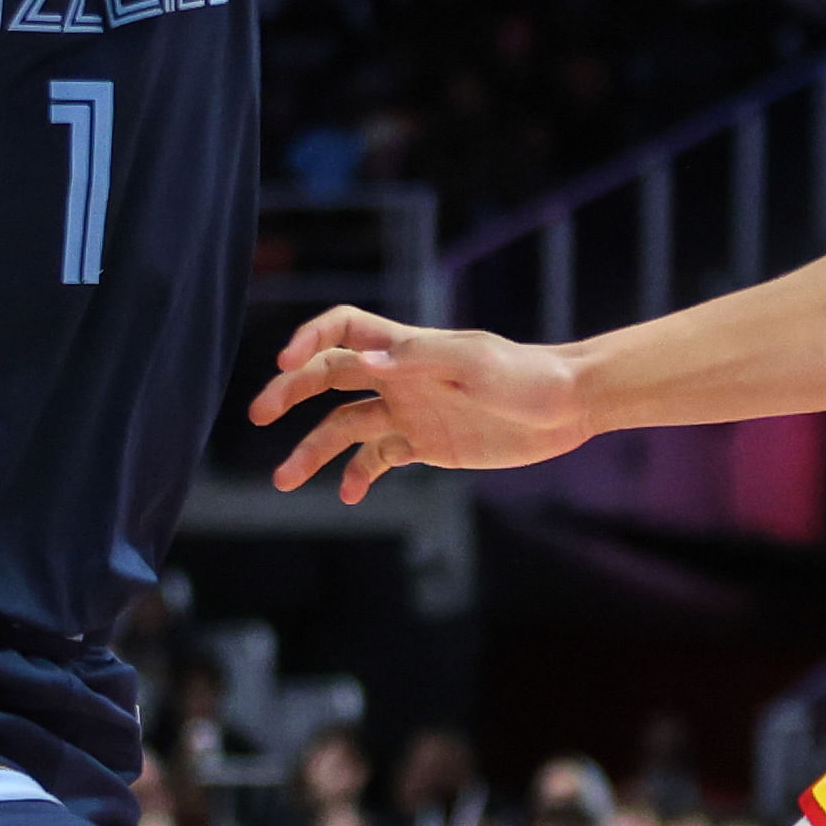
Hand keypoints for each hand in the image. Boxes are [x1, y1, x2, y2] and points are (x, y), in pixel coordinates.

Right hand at [246, 305, 589, 497]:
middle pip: (329, 378)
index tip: (287, 365)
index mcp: (405, 348)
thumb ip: (419, 360)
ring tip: (284, 478)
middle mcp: (399, 377)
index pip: (341, 329)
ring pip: (344, 427)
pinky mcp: (426, 444)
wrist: (567, 406)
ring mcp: (410, 411)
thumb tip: (366, 365)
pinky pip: (378, 459)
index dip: (309, 339)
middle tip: (257, 414)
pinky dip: (358, 476)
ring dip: (312, 450)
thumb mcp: (476, 362)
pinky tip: (347, 496)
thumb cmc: (526, 374)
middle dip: (289, 393)